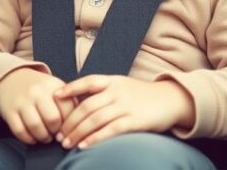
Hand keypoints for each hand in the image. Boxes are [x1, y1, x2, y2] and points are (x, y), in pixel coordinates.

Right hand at [0, 68, 77, 144]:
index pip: (68, 109)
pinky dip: (28, 139)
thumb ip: (69, 101)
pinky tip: (33, 138)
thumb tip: (80, 123)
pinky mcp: (9, 111)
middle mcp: (37, 92)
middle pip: (53, 119)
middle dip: (56, 132)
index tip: (68, 128)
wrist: (12, 78)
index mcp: (53, 86)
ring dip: (43, 137)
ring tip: (46, 137)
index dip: (70, 123)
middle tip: (56, 134)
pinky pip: (20, 131)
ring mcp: (22, 101)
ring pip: (36, 127)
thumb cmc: (40, 88)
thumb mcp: (55, 88)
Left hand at [53, 75, 193, 148]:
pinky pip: (110, 130)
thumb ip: (104, 92)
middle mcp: (117, 91)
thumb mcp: (123, 87)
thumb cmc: (143, 96)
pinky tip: (84, 146)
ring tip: (66, 143)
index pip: (88, 81)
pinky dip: (95, 138)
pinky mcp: (135, 120)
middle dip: (70, 122)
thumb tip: (79, 102)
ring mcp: (126, 105)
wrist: (171, 100)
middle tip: (58, 134)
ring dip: (78, 132)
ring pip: (95, 119)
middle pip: (87, 106)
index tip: (54, 96)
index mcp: (113, 81)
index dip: (70, 88)